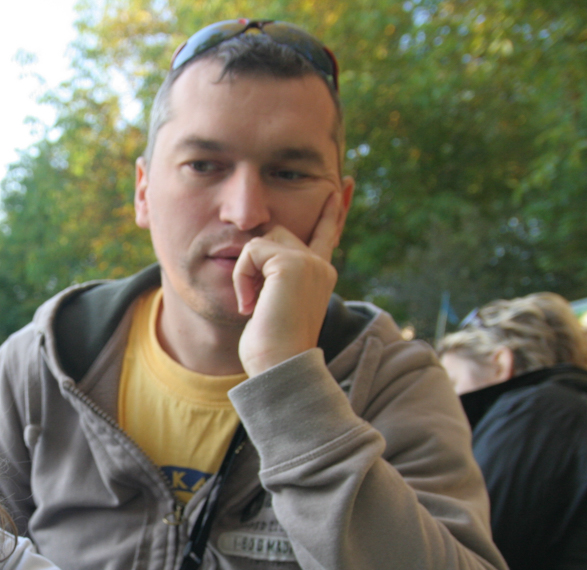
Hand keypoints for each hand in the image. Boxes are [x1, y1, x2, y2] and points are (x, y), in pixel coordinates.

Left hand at [233, 192, 343, 375]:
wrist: (279, 367)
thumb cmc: (269, 347)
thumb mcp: (272, 306)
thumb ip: (273, 277)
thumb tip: (256, 249)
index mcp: (321, 274)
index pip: (327, 233)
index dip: (335, 210)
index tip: (346, 185)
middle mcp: (321, 264)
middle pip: (276, 233)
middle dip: (252, 261)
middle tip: (251, 303)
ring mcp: (309, 262)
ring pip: (261, 241)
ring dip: (245, 273)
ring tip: (252, 305)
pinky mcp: (292, 263)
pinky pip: (251, 251)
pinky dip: (241, 277)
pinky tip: (249, 305)